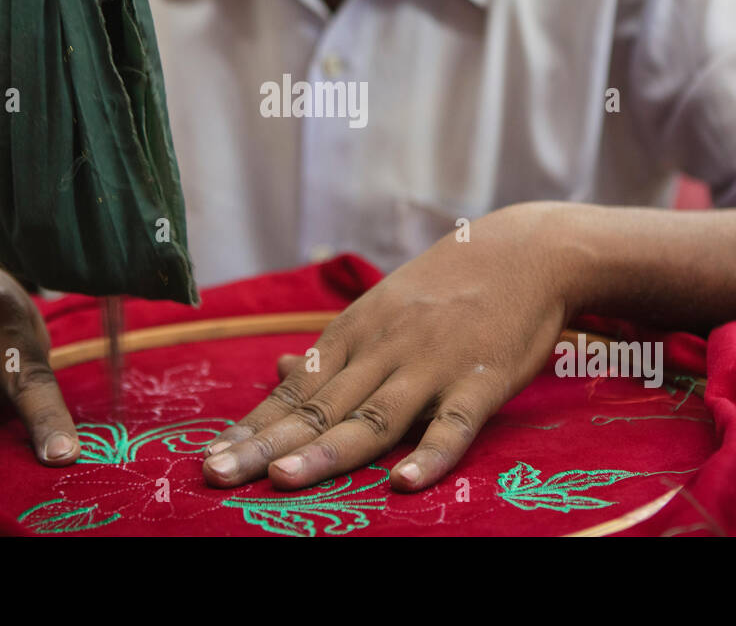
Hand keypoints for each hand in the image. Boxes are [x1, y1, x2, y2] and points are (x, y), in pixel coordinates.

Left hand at [202, 203, 575, 491]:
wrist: (524, 252)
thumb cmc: (446, 288)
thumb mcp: (380, 310)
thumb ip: (334, 351)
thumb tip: (278, 370)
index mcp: (355, 335)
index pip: (295, 390)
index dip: (253, 426)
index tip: (210, 457)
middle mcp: (383, 350)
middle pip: (321, 407)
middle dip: (266, 444)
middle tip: (217, 474)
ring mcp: (431, 366)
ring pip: (374, 416)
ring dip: (328, 451)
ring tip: (284, 479)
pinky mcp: (479, 381)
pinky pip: (453, 424)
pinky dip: (430, 455)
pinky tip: (404, 484)